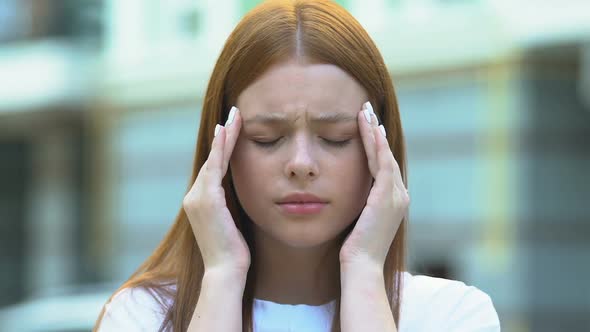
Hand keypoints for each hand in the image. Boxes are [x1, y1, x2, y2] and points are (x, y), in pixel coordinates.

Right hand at [182, 106, 249, 275]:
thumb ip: (232, 206)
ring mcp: (197, 197)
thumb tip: (243, 195)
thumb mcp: (232, 224)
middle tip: (234, 114)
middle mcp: (194, 197)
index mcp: (201, 202)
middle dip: (224, 136)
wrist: (226, 271)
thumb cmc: (234, 252)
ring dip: (225, 136)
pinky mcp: (206, 199)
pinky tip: (227, 132)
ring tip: (235, 116)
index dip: (224, 148)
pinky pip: (215, 167)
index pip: (214, 168)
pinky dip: (221, 148)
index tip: (231, 129)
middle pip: (212, 159)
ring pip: (213, 159)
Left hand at [339, 102, 409, 268]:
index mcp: (392, 200)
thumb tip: (344, 190)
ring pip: (385, 155)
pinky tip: (368, 128)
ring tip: (365, 111)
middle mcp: (399, 195)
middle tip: (366, 109)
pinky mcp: (387, 197)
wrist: (361, 266)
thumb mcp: (357, 220)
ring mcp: (396, 196)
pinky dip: (376, 144)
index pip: (383, 165)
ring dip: (375, 131)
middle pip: (386, 155)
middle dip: (376, 131)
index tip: (366, 126)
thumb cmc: (354, 249)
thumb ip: (358, 204)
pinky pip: (382, 163)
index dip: (375, 144)